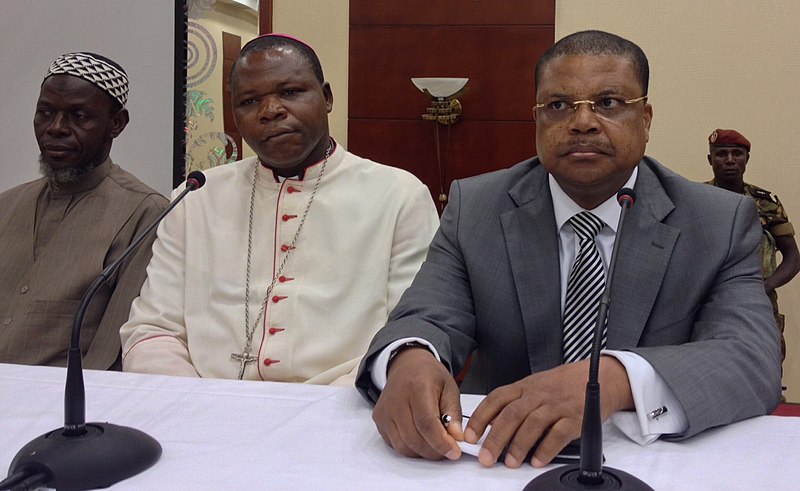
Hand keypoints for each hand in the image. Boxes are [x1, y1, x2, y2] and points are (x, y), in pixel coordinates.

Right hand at [372, 348, 463, 460]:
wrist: (406, 365)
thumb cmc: (428, 376)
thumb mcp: (450, 388)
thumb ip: (453, 413)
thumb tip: (456, 437)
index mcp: (417, 387)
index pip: (426, 423)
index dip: (441, 442)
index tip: (454, 451)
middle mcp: (396, 399)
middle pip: (414, 438)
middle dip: (435, 451)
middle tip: (448, 449)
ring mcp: (385, 411)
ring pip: (403, 446)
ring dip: (423, 452)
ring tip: (435, 443)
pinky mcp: (379, 420)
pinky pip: (395, 444)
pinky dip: (411, 448)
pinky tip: (421, 437)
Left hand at [464, 356, 631, 467]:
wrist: (599, 376)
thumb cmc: (562, 385)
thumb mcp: (534, 387)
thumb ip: (514, 403)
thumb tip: (490, 426)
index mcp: (524, 386)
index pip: (496, 399)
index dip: (481, 418)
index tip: (470, 436)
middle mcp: (538, 394)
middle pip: (511, 414)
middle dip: (496, 438)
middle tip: (486, 457)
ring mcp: (557, 405)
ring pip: (532, 424)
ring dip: (519, 445)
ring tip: (510, 462)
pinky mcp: (575, 417)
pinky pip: (558, 434)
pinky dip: (546, 449)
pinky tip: (537, 460)